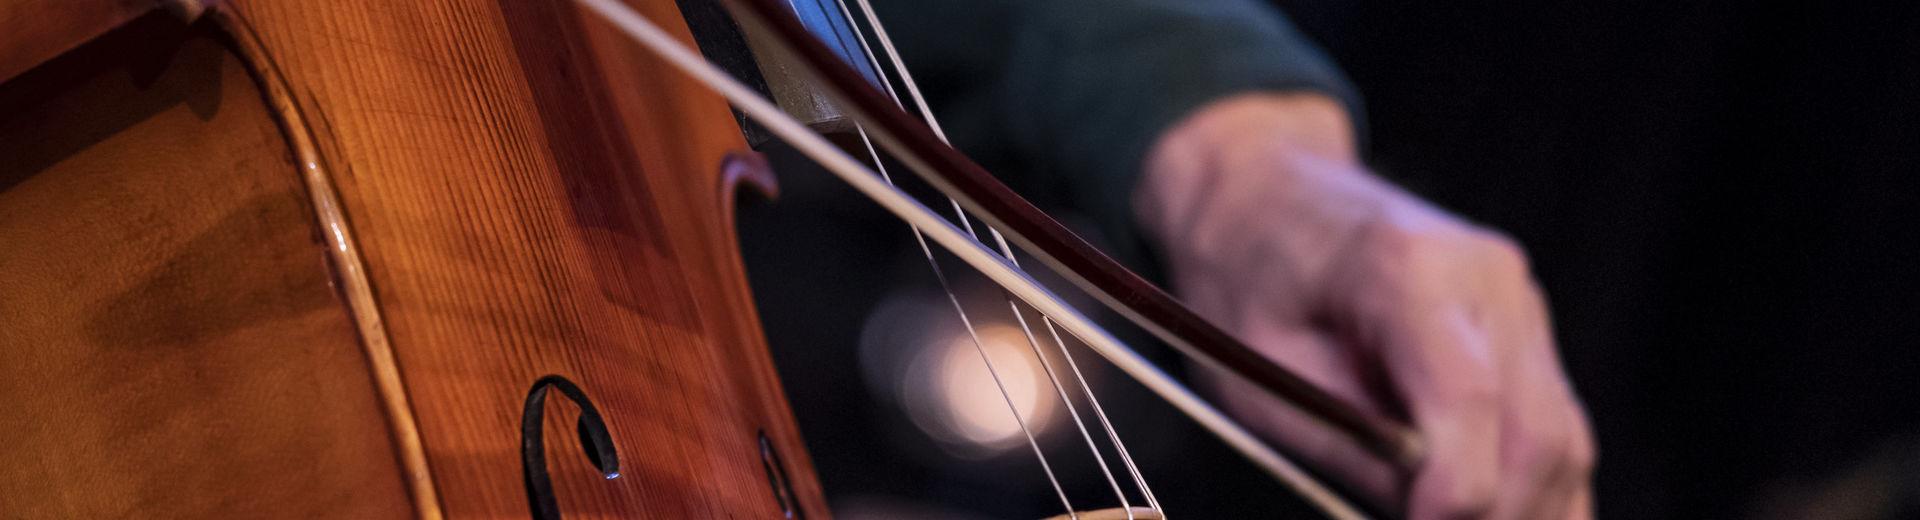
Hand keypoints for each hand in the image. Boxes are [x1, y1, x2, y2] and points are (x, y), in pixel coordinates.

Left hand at [1135, 93, 1594, 518]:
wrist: (1261, 194)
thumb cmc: (1244, 279)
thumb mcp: (1262, 374)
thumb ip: (1352, 445)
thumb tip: (1421, 512)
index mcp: (1407, 267)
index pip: (1467, 396)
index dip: (1458, 492)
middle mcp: (1485, 276)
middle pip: (1535, 429)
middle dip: (1499, 514)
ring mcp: (1516, 298)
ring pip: (1562, 435)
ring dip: (1530, 508)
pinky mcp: (1524, 326)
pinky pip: (1554, 423)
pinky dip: (1536, 485)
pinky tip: (1503, 515)